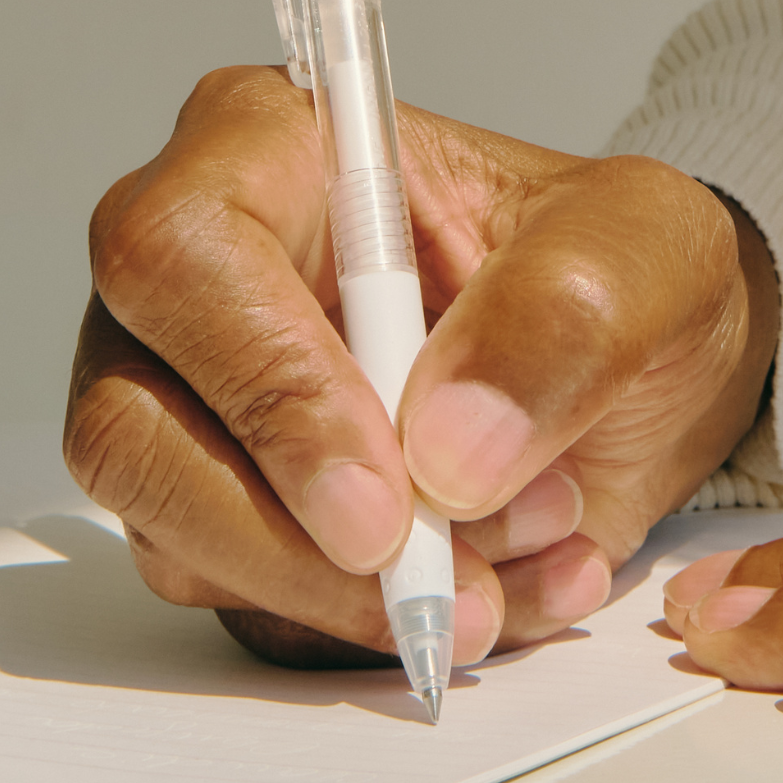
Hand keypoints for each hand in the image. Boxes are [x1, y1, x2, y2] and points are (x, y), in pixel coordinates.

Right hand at [64, 66, 778, 666]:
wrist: (649, 374)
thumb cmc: (617, 273)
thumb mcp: (648, 255)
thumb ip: (560, 321)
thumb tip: (442, 451)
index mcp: (267, 154)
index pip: (182, 259)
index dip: (268, 390)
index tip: (385, 499)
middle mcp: (199, 285)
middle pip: (133, 432)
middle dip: (293, 541)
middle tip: (446, 586)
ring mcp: (198, 413)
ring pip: (182, 544)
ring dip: (362, 592)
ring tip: (529, 547)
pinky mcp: (231, 522)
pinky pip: (255, 609)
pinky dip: (384, 627)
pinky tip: (508, 586)